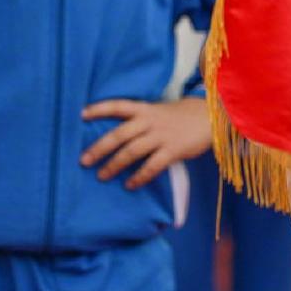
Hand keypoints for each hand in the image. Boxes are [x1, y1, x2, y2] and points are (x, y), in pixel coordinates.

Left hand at [79, 97, 211, 189]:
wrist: (209, 116)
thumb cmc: (179, 116)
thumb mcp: (158, 111)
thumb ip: (139, 120)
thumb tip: (116, 136)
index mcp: (144, 109)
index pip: (118, 106)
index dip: (99, 109)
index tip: (81, 114)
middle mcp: (150, 121)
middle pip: (119, 134)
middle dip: (99, 148)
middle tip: (84, 161)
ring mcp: (161, 136)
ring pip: (132, 151)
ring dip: (115, 165)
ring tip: (102, 176)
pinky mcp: (173, 150)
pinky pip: (152, 166)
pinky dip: (139, 177)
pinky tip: (130, 185)